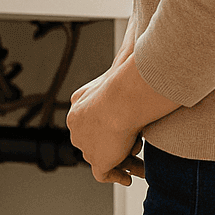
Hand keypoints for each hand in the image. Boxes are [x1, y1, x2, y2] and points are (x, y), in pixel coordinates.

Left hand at [66, 67, 147, 185]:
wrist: (121, 99)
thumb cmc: (124, 82)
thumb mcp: (120, 67)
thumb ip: (125, 56)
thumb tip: (134, 36)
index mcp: (78, 104)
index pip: (90, 121)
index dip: (107, 128)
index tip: (122, 132)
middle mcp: (77, 126)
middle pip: (95, 140)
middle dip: (113, 146)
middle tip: (133, 149)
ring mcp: (85, 144)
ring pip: (102, 157)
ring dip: (121, 162)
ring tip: (138, 165)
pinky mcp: (96, 160)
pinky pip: (103, 174)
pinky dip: (116, 176)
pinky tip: (127, 177)